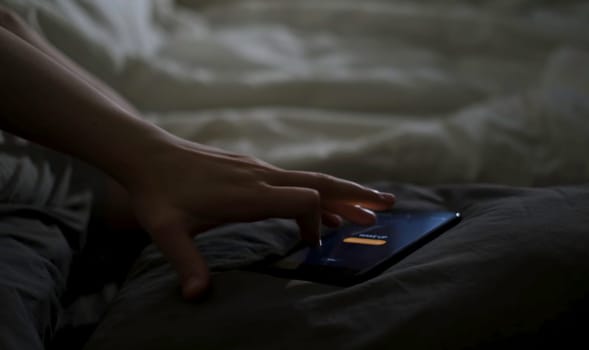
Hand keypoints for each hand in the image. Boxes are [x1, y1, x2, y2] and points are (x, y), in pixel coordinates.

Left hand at [125, 137, 395, 299]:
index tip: (316, 244)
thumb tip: (196, 297)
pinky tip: (319, 209)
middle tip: (388, 205)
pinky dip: (315, 195)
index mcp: (248, 194)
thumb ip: (186, 264)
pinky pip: (294, 182)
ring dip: (340, 195)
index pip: (304, 199)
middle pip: (320, 182)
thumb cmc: (158, 194)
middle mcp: (260, 177)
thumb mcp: (167, 232)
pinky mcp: (251, 170)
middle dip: (355, 195)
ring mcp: (258, 171)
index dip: (318, 220)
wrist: (147, 155)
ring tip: (367, 211)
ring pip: (310, 180)